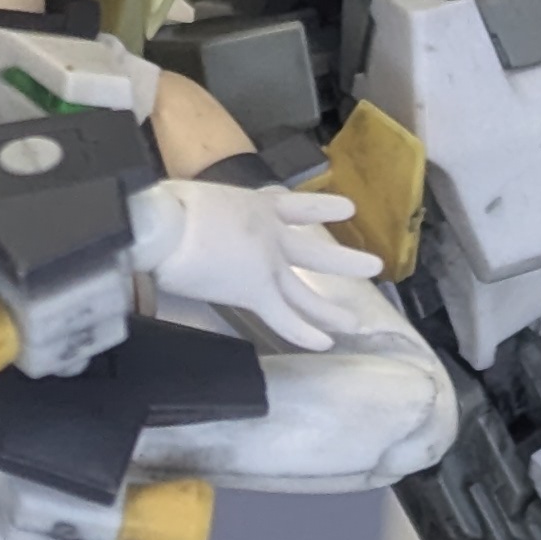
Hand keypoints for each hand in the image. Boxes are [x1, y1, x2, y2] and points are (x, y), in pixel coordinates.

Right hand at [131, 176, 382, 349]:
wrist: (167, 223)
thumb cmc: (168, 207)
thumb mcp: (193, 197)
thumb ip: (199, 212)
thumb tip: (179, 224)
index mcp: (256, 205)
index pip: (296, 208)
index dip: (322, 208)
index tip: (347, 208)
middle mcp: (271, 233)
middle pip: (314, 253)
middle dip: (344, 261)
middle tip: (373, 266)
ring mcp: (268, 264)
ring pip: (307, 292)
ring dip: (333, 308)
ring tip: (358, 322)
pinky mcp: (257, 290)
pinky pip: (286, 317)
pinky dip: (306, 331)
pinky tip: (327, 342)